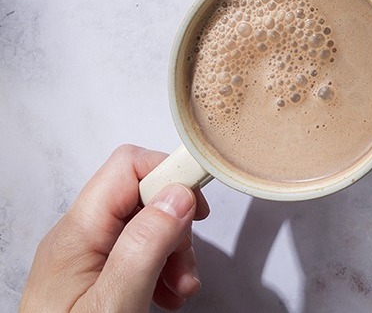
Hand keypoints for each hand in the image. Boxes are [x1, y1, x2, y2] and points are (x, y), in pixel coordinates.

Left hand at [22, 145, 210, 311]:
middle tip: (185, 268)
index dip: (169, 175)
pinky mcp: (95, 272)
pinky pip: (139, 251)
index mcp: (76, 234)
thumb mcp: (114, 302)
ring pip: (148, 224)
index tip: (201, 204)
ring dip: (175, 253)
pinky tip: (166, 295)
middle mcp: (78, 236)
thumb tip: (176, 196)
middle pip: (144, 195)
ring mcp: (85, 255)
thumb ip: (144, 247)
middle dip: (178, 227)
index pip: (128, 167)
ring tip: (178, 289)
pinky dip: (163, 268)